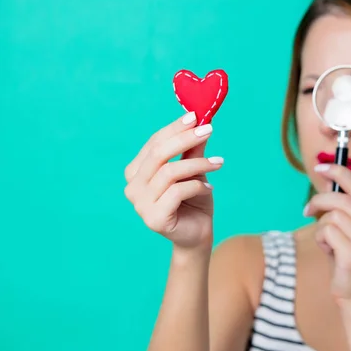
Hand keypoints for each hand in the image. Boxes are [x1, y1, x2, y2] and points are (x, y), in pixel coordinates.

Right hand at [124, 111, 223, 250]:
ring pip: (169, 172)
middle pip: (158, 154)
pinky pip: (178, 191)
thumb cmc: (194, 200)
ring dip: (198, 164)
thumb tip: (199, 121)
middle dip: (185, 139)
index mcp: (136, 171)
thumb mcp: (194, 170)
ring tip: (218, 164)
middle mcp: (133, 187)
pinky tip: (209, 187)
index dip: (175, 128)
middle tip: (209, 130)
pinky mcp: (154, 218)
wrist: (198, 233)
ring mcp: (140, 204)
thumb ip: (192, 149)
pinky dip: (197, 185)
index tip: (196, 117)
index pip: (154, 143)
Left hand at [304, 164, 350, 307]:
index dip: (338, 172)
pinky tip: (328, 250)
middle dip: (319, 201)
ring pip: (332, 216)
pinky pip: (327, 231)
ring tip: (328, 241)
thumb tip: (328, 181)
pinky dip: (321, 239)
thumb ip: (344, 207)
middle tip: (308, 210)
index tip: (321, 168)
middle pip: (341, 199)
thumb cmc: (350, 260)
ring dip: (322, 227)